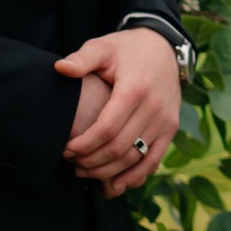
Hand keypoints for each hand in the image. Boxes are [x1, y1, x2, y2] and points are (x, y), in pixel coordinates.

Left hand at [56, 28, 183, 195]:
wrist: (163, 48)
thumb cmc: (126, 49)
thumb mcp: (103, 47)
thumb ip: (82, 59)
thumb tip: (60, 69)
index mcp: (134, 90)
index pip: (106, 130)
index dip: (84, 145)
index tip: (66, 149)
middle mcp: (153, 108)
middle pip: (119, 149)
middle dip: (92, 161)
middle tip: (72, 163)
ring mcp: (165, 121)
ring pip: (135, 160)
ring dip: (109, 172)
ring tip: (86, 171)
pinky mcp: (170, 129)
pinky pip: (154, 161)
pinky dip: (135, 177)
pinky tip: (115, 184)